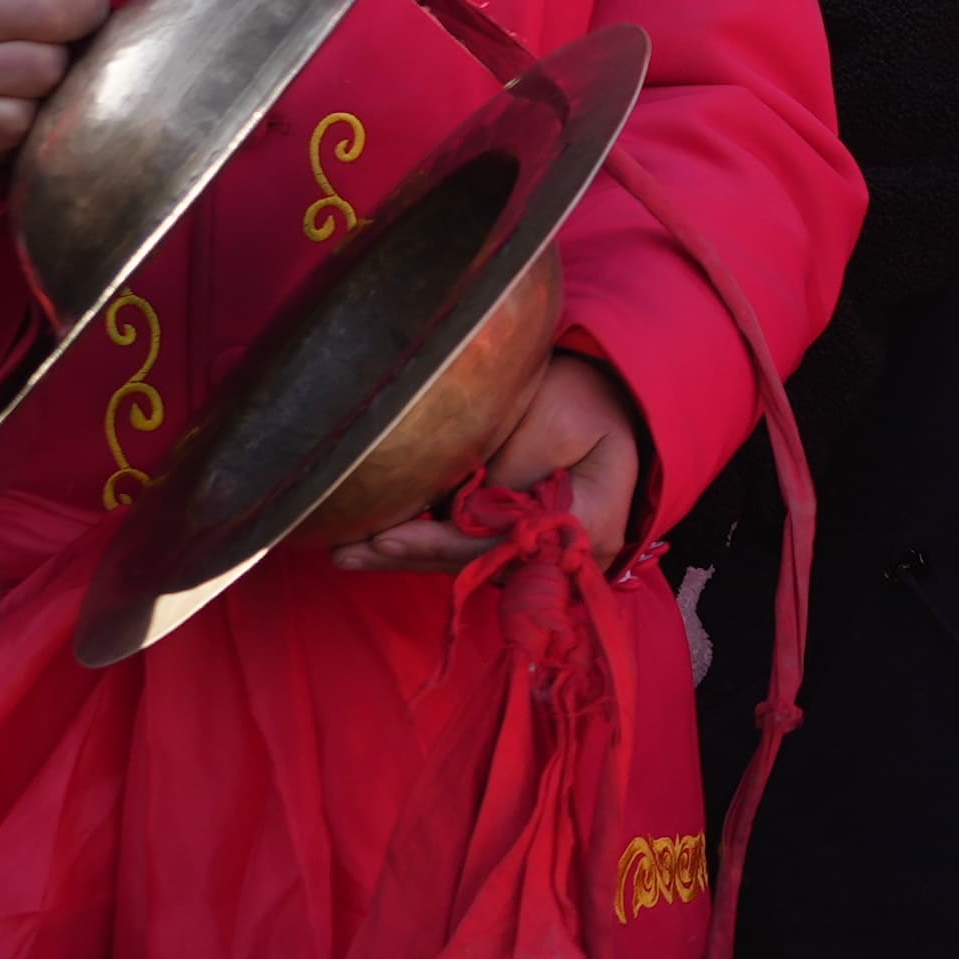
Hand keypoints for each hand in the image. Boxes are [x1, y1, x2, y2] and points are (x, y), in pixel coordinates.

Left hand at [339, 348, 651, 574]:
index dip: (439, 546)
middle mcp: (562, 554)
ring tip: (344, 550)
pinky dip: (421, 541)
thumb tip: (455, 509)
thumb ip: (509, 469)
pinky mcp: (516, 537)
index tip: (386, 538)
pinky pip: (465, 546)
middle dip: (408, 556)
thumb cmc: (589, 399)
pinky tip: (374, 541)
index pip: (499, 546)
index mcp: (585, 528)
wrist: (614, 395)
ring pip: (465, 561)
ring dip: (405, 555)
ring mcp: (539, 550)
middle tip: (344, 551)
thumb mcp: (554, 417)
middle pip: (475, 563)